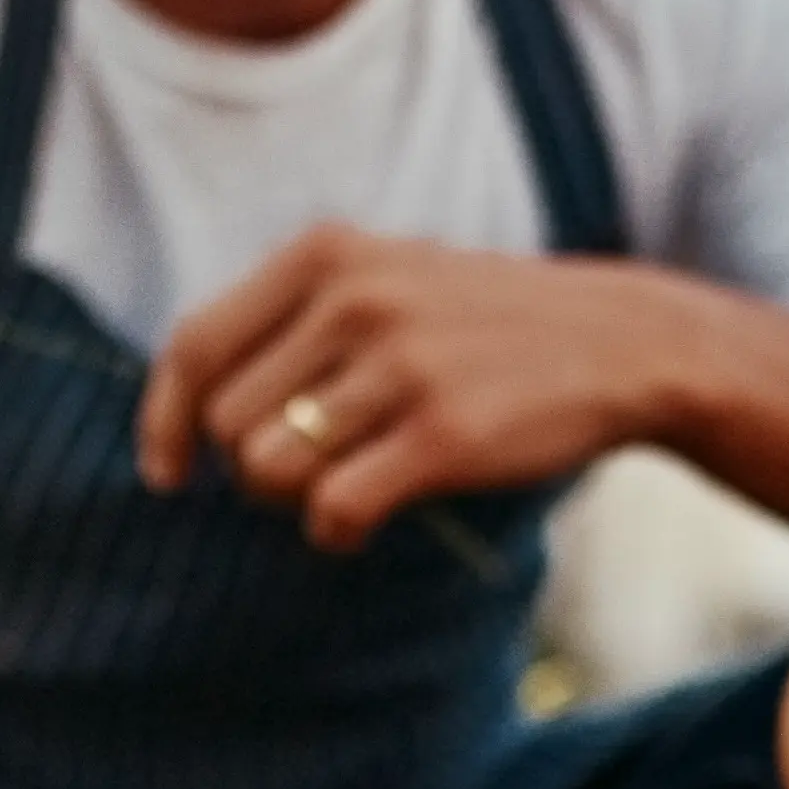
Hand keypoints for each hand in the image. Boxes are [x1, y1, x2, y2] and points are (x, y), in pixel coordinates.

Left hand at [139, 224, 676, 550]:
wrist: (625, 342)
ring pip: (269, 471)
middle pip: (228, 425)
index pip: (195, 347)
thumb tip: (189, 413)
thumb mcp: (390, 277)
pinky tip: (367, 523)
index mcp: (328, 255)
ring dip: (294, 503)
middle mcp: (354, 300)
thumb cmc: (489, 326)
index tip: (169, 473)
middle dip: (252, 469)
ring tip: (345, 490)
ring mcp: (401, 365)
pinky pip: (333, 509)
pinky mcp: (443, 432)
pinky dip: (335, 533)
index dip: (163, 422)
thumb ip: (295, 317)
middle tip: (313, 473)